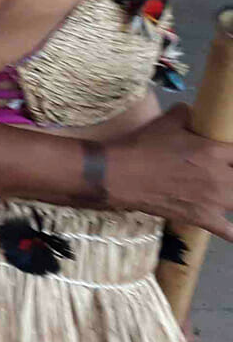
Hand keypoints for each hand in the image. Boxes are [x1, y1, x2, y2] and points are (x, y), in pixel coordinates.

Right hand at [109, 105, 232, 239]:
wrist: (120, 175)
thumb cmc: (143, 146)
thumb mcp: (164, 123)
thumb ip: (184, 115)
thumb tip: (191, 111)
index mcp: (214, 152)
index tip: (229, 157)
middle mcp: (220, 177)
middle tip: (224, 174)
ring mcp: (213, 201)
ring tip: (225, 193)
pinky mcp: (202, 218)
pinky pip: (227, 231)